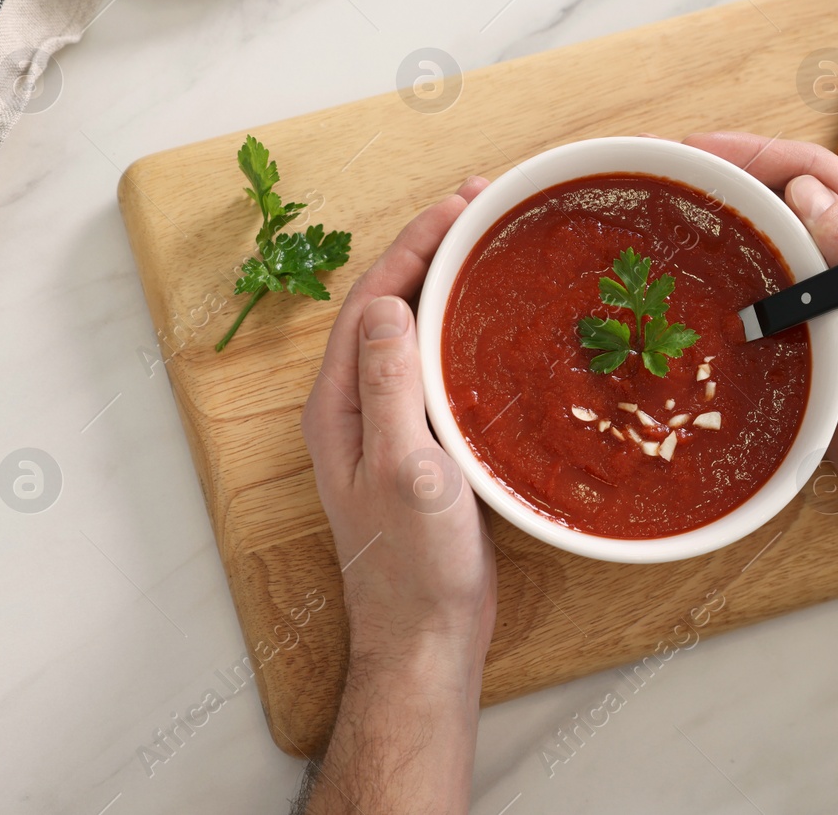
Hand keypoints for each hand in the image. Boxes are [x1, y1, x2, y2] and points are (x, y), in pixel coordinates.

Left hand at [301, 177, 496, 683]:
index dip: (415, 244)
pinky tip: (498, 321)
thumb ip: (390, 385)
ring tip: (494, 244)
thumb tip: (393, 303)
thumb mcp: (403, 467)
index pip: (372, 299)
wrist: (425, 634)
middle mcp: (356, 405)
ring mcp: (388, 424)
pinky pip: (438, 365)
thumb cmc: (411, 563)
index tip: (462, 203)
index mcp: (339, 404)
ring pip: (415, 330)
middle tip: (487, 207)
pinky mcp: (422, 444)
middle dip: (433, 248)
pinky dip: (464, 327)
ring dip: (448, 282)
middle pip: (389, 303)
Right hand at [683, 133, 837, 532]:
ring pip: (766, 252)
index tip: (703, 149)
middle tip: (668, 178)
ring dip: (720, 234)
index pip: (818, 175)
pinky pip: (758, 306)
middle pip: (784, 204)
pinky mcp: (805, 345)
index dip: (760, 154)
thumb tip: (804, 191)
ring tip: (664, 223)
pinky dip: (722, 292)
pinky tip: (686, 293)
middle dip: (729, 184)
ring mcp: (827, 305)